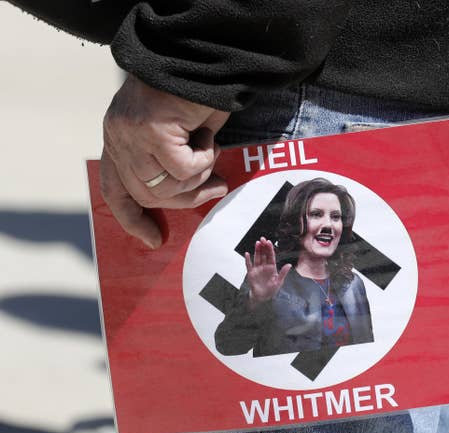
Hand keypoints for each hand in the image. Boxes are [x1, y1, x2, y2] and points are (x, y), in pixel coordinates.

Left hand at [100, 74, 230, 247]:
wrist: (202, 60)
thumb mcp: (178, 135)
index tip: (153, 240)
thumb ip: (171, 162)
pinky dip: (204, 158)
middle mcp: (118, 137)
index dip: (132, 218)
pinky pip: (183, 168)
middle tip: (217, 188)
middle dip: (186, 198)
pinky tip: (207, 136)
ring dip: (198, 174)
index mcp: (119, 138)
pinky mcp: (151, 132)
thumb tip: (189, 196)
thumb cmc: (195, 95)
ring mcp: (131, 135)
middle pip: (147, 195)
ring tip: (211, 151)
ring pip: (166, 186)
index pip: (114, 189)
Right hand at [245, 237, 292, 304]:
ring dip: (257, 250)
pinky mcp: (251, 273)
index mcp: (272, 267)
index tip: (269, 242)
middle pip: (264, 254)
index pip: (271, 256)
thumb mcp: (279, 282)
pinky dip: (247, 260)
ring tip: (257, 243)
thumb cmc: (271, 290)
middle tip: (262, 239)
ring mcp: (257, 269)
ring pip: (257, 257)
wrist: (263, 297)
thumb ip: (283, 273)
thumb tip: (289, 265)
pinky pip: (249, 265)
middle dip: (263, 246)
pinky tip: (247, 254)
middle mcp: (264, 266)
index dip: (270, 249)